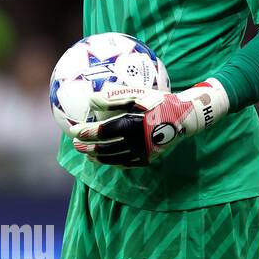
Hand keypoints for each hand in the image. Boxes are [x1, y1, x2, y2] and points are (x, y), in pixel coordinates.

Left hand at [69, 79, 230, 167]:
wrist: (186, 117)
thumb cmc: (159, 101)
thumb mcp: (137, 94)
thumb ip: (113, 98)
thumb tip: (91, 100)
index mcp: (132, 126)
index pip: (103, 132)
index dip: (86, 133)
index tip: (73, 130)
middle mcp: (137, 143)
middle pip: (105, 149)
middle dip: (87, 147)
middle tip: (75, 144)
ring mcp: (143, 153)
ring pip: (114, 159)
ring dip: (98, 157)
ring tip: (87, 154)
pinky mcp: (149, 158)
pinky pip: (127, 163)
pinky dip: (113, 162)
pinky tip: (105, 159)